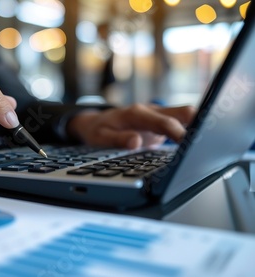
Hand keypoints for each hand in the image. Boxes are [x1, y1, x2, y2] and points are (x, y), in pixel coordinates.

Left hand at [66, 104, 195, 148]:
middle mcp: (150, 110)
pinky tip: (200, 141)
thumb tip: (135, 142)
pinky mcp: (162, 121)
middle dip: (198, 123)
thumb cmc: (98, 130)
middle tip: (208, 141)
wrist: (95, 122)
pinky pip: (181, 122)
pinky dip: (192, 129)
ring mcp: (158, 114)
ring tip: (210, 142)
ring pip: (185, 114)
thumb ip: (118, 140)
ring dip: (198, 125)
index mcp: (136, 113)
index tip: (189, 143)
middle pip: (182, 111)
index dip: (178, 132)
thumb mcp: (100, 138)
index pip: (163, 122)